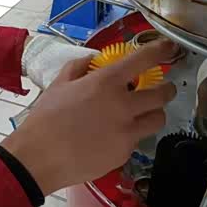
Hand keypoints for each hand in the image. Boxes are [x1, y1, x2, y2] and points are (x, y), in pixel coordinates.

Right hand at [4, 39, 178, 195]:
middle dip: (166, 89)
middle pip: (162, 94)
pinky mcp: (124, 153)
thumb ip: (79, 67)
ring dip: (153, 113)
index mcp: (106, 82)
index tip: (168, 48)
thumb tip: (93, 61)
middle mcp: (123, 105)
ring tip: (141, 115)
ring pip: (158, 120)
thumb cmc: (45, 119)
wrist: (39, 157)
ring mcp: (127, 132)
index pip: (144, 60)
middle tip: (161, 89)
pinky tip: (112, 137)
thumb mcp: (59, 84)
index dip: (161, 50)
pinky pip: (137, 140)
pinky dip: (130, 135)